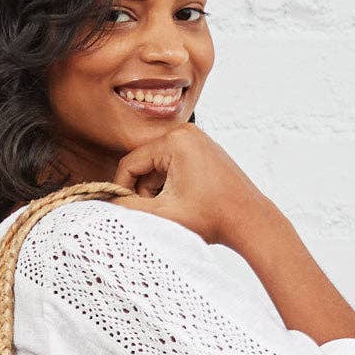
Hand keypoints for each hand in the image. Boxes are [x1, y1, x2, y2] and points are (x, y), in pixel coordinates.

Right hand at [109, 122, 274, 246]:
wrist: (249, 221)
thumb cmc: (213, 217)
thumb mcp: (163, 215)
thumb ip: (129, 208)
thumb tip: (104, 203)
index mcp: (175, 141)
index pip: (130, 163)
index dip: (121, 189)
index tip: (123, 210)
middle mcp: (186, 132)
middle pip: (144, 163)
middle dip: (144, 191)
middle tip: (158, 213)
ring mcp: (197, 140)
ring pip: (158, 167)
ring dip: (157, 190)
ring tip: (174, 210)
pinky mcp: (204, 151)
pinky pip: (174, 166)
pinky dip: (172, 185)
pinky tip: (185, 203)